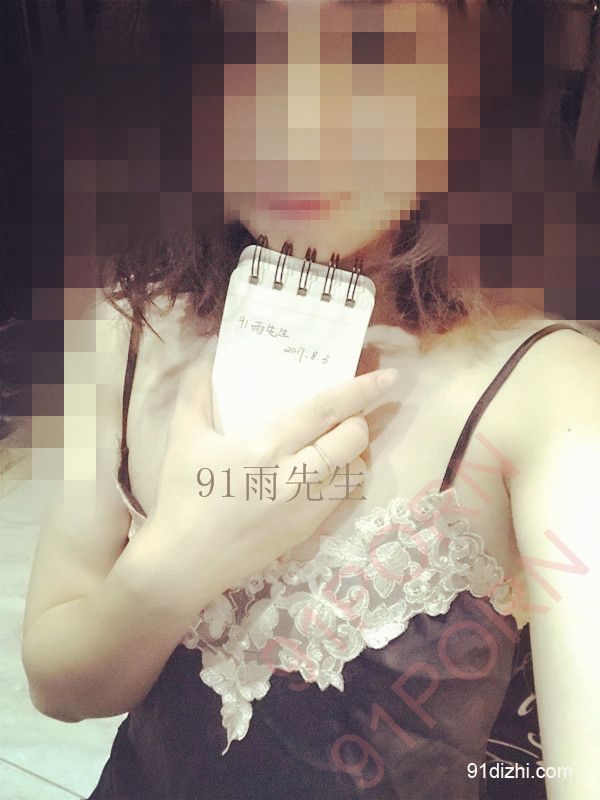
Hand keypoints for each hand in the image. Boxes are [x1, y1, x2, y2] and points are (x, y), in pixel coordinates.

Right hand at [139, 340, 399, 597]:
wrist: (184, 564)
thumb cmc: (183, 496)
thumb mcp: (183, 438)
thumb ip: (195, 393)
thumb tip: (206, 356)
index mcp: (267, 448)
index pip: (326, 411)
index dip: (362, 390)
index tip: (389, 377)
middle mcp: (295, 478)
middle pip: (352, 441)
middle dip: (360, 420)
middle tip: (348, 411)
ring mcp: (306, 509)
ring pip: (355, 472)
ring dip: (354, 452)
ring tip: (336, 442)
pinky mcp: (307, 532)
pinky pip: (341, 498)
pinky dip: (341, 479)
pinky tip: (320, 473)